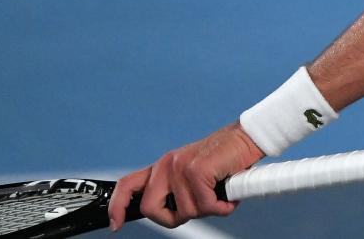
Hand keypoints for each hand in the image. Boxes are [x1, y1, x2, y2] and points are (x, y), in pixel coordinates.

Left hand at [108, 122, 263, 230]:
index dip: (117, 207)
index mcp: (163, 166)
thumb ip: (179, 189)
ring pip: (186, 211)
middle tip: (196, 210)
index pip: (128, 185)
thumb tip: (174, 213)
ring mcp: (180, 167)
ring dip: (209, 209)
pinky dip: (221, 206)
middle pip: (151, 208)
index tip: (116, 224)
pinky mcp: (196, 170)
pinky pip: (205, 205)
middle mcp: (167, 165)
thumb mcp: (195, 173)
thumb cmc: (226, 159)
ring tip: (221, 194)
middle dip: (173, 219)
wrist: (247, 138)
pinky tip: (229, 195)